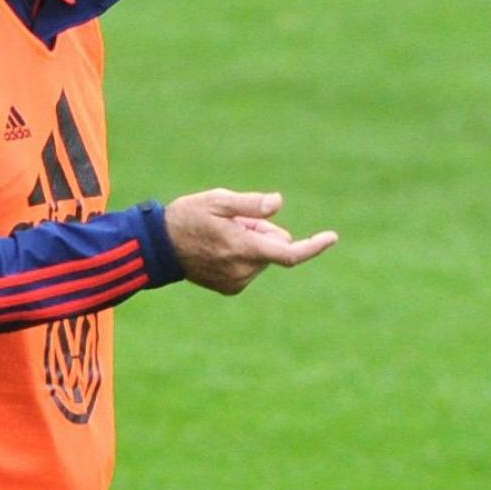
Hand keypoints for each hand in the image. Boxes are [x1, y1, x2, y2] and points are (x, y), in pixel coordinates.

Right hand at [165, 189, 337, 294]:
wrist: (158, 247)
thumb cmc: (187, 218)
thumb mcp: (217, 201)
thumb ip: (250, 205)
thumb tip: (278, 203)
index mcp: (244, 249)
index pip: (289, 253)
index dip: (313, 246)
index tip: (332, 237)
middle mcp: (244, 270)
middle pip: (273, 247)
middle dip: (263, 232)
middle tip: (234, 220)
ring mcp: (236, 282)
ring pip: (261, 257)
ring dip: (250, 243)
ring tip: (220, 234)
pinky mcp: (230, 288)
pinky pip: (250, 268)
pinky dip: (242, 256)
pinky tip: (217, 248)